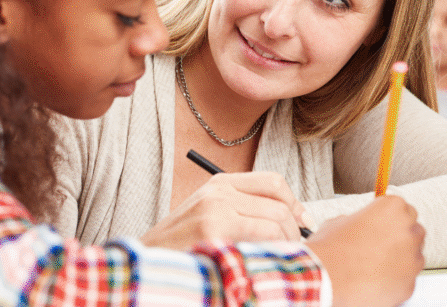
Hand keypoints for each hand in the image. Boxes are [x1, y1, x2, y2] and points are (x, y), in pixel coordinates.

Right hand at [140, 171, 308, 249]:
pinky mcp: (214, 229)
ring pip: (275, 219)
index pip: (272, 181)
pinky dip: (273, 251)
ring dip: (287, 243)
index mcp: (219, 183)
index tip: (302, 223)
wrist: (144, 262)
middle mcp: (219, 190)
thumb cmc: (180, 248)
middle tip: (297, 248)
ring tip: (282, 259)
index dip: (293, 203)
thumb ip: (242, 211)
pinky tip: (268, 263)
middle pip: (278, 201)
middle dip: (295, 228)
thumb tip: (290, 219)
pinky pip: (262, 236)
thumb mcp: (209, 218)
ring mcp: (216, 208)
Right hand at [305, 195, 424, 306]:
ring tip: (374, 266)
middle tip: (380, 246)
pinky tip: (375, 281)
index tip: (383, 226)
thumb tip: (363, 227)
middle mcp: (408, 230)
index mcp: (393, 208)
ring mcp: (412, 259)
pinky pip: (407, 280)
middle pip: (414, 231)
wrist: (324, 278)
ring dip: (400, 259)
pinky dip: (395, 281)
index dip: (391, 219)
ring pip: (414, 256)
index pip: (404, 208)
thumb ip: (361, 221)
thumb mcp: (342, 222)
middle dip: (400, 238)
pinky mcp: (409, 284)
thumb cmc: (330, 248)